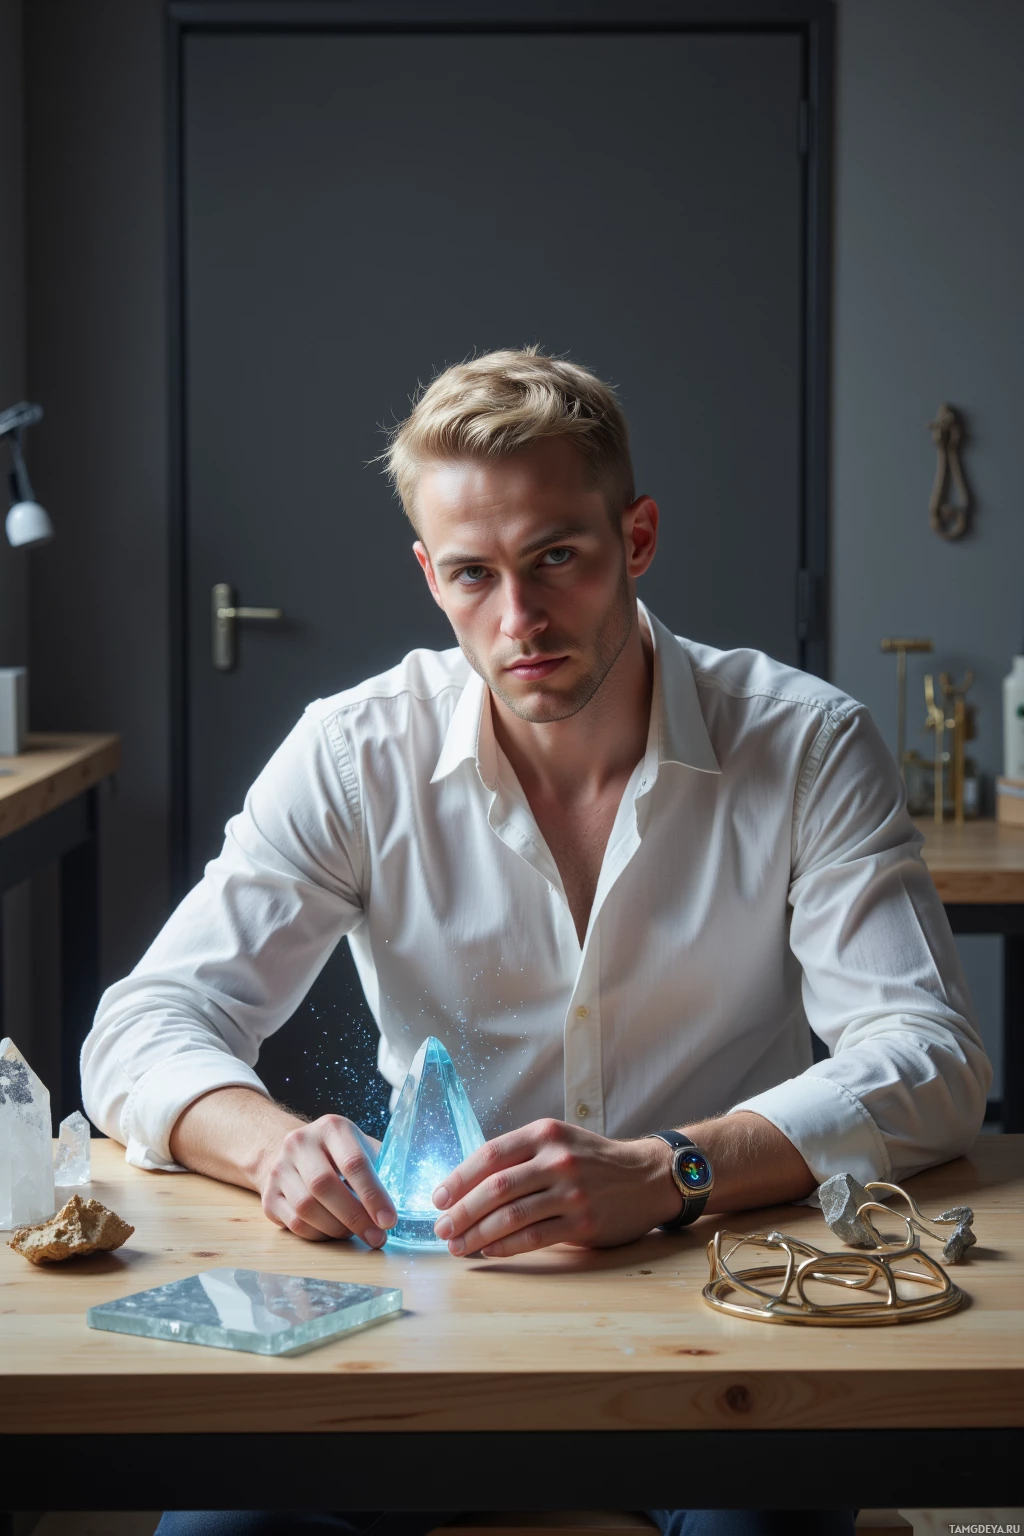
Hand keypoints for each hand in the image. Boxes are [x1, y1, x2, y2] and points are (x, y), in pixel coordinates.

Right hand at [256, 1114, 394, 1244]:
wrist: (290, 1152)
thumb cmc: (338, 1154)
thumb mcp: (360, 1146)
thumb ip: (383, 1166)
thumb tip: (412, 1198)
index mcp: (331, 1128)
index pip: (353, 1162)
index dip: (373, 1194)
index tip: (389, 1220)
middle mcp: (299, 1143)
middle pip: (325, 1186)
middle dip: (356, 1217)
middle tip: (378, 1237)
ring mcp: (279, 1169)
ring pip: (306, 1208)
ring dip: (337, 1228)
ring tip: (357, 1233)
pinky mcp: (269, 1196)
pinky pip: (294, 1224)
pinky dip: (319, 1234)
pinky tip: (334, 1232)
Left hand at [430, 1118, 679, 1256]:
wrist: (646, 1177)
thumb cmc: (592, 1161)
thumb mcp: (557, 1142)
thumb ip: (520, 1156)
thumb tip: (466, 1185)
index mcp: (545, 1133)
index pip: (490, 1154)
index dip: (459, 1178)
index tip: (438, 1198)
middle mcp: (557, 1159)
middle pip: (496, 1188)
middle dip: (462, 1211)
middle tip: (441, 1228)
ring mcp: (572, 1192)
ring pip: (511, 1215)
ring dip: (477, 1234)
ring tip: (457, 1246)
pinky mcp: (583, 1223)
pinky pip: (534, 1238)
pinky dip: (505, 1246)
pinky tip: (488, 1250)